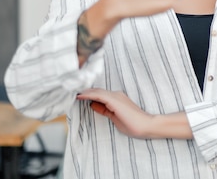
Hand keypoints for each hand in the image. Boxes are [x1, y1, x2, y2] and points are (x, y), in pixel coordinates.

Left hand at [76, 88, 192, 139]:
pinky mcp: (114, 100)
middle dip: (83, 91)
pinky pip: (99, 95)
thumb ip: (104, 110)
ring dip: (84, 91)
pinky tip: (80, 95)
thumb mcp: (114, 118)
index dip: (87, 94)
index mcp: (116, 99)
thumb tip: (93, 105)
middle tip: (70, 90)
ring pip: (96, 91)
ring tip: (72, 91)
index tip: (76, 94)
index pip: (99, 94)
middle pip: (96, 91)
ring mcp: (116, 96)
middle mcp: (116, 95)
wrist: (146, 125)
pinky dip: (88, 94)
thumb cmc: (133, 124)